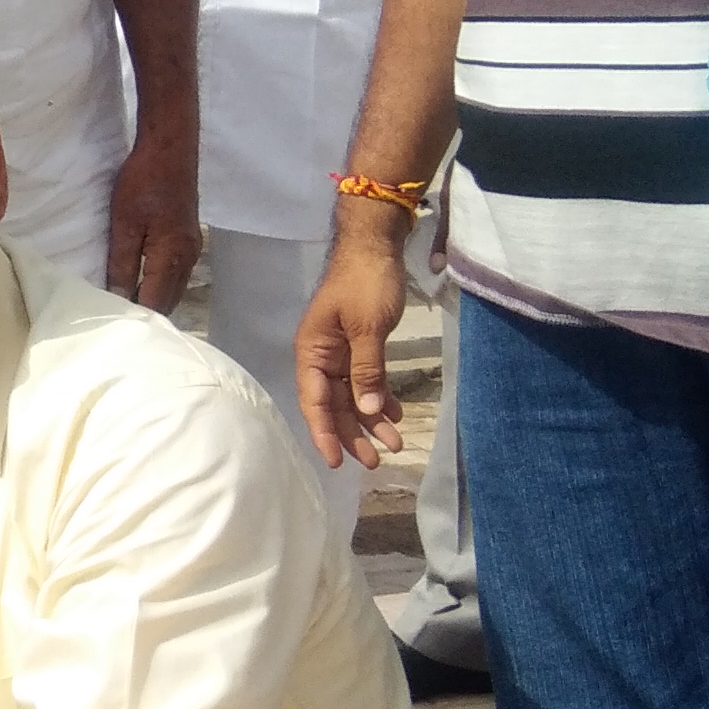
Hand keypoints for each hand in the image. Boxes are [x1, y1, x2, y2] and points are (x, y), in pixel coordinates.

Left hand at [100, 121, 202, 312]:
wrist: (170, 148)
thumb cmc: (144, 182)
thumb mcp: (125, 225)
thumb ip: (122, 266)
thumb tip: (118, 299)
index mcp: (173, 257)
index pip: (156, 303)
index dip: (137, 318)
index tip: (115, 327)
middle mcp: (189, 258)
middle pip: (169, 301)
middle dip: (147, 315)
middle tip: (118, 322)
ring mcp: (192, 249)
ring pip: (174, 289)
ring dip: (155, 300)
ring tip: (127, 308)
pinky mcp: (189, 239)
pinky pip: (176, 274)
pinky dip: (161, 285)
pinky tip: (143, 285)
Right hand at [297, 231, 413, 469]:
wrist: (375, 246)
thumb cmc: (365, 283)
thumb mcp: (367, 328)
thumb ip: (366, 371)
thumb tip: (365, 413)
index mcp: (313, 352)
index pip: (315, 402)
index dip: (325, 433)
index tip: (339, 462)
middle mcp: (322, 357)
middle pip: (335, 405)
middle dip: (354, 434)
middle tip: (376, 461)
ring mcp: (340, 352)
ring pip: (352, 396)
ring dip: (371, 419)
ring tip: (395, 442)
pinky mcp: (359, 346)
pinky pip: (366, 381)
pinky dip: (379, 398)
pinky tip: (395, 413)